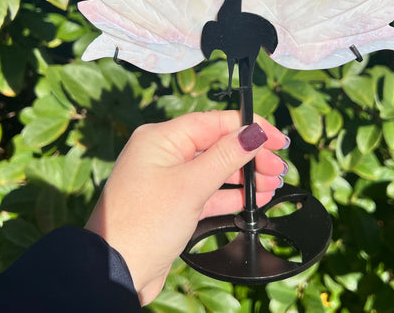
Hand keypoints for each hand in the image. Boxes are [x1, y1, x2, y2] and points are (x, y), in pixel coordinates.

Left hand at [85, 110, 287, 304]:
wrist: (114, 272)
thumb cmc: (146, 222)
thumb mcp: (191, 185)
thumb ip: (226, 156)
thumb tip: (255, 131)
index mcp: (162, 138)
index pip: (214, 122)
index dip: (249, 127)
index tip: (277, 138)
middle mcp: (165, 153)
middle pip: (217, 145)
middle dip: (250, 156)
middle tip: (278, 169)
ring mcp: (170, 179)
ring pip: (216, 169)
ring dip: (245, 177)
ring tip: (273, 185)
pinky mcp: (175, 202)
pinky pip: (209, 190)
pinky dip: (231, 194)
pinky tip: (255, 199)